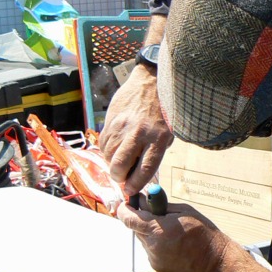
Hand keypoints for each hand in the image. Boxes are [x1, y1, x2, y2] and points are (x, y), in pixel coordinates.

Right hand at [98, 64, 173, 194]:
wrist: (151, 81)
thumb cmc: (163, 111)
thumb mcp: (168, 133)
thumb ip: (154, 152)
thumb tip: (138, 175)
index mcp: (158, 138)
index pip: (145, 168)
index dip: (136, 184)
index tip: (131, 190)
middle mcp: (139, 132)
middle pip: (121, 164)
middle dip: (118, 177)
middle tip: (122, 178)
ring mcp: (123, 125)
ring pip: (109, 155)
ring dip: (112, 163)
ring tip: (120, 161)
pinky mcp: (111, 119)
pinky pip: (103, 142)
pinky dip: (107, 150)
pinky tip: (115, 147)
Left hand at [117, 201, 229, 271]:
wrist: (214, 260)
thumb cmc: (203, 232)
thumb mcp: (183, 211)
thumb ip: (160, 205)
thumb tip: (141, 200)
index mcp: (160, 229)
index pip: (130, 219)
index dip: (124, 210)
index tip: (126, 204)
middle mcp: (154, 246)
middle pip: (135, 229)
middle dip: (141, 220)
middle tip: (154, 214)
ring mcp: (155, 258)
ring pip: (143, 240)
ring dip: (150, 233)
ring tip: (170, 232)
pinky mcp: (157, 267)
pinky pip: (150, 251)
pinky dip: (156, 244)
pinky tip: (172, 244)